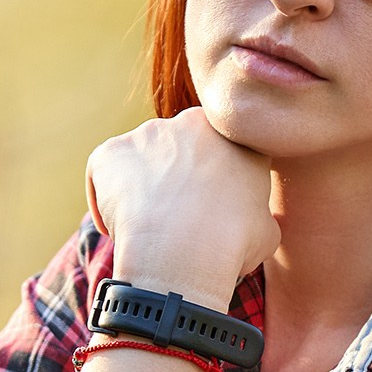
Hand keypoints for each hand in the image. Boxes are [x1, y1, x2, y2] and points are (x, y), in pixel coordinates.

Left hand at [83, 106, 277, 305]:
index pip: (221, 153)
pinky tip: (121, 232)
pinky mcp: (110, 151)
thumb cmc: (231, 243)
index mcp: (232, 136)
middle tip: (175, 223)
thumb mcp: (266, 229)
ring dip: (141, 191)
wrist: (184, 250)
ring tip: (146, 232)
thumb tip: (251, 224)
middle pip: (178, 152)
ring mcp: (146, 133)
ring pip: (141, 162)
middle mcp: (189, 122)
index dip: (212, 186)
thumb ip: (255, 214)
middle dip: (175, 182)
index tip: (207, 215)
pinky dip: (108, 204)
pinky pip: (105, 175)